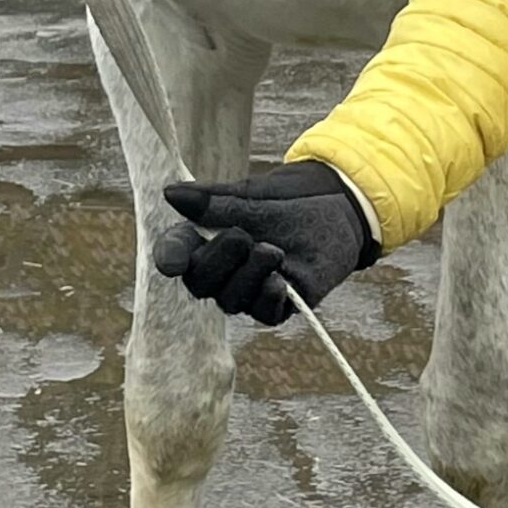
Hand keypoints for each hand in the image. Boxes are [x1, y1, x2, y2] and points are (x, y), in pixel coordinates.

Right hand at [153, 161, 376, 326]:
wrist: (336, 203)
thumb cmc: (289, 199)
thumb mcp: (250, 194)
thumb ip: (213, 200)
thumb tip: (170, 194)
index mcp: (208, 239)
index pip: (178, 253)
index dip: (171, 256)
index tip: (173, 260)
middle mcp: (225, 270)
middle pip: (200, 282)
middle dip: (216, 260)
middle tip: (241, 236)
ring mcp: (251, 289)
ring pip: (230, 299)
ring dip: (246, 276)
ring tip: (270, 250)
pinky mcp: (281, 303)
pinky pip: (264, 313)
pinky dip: (267, 297)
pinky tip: (279, 280)